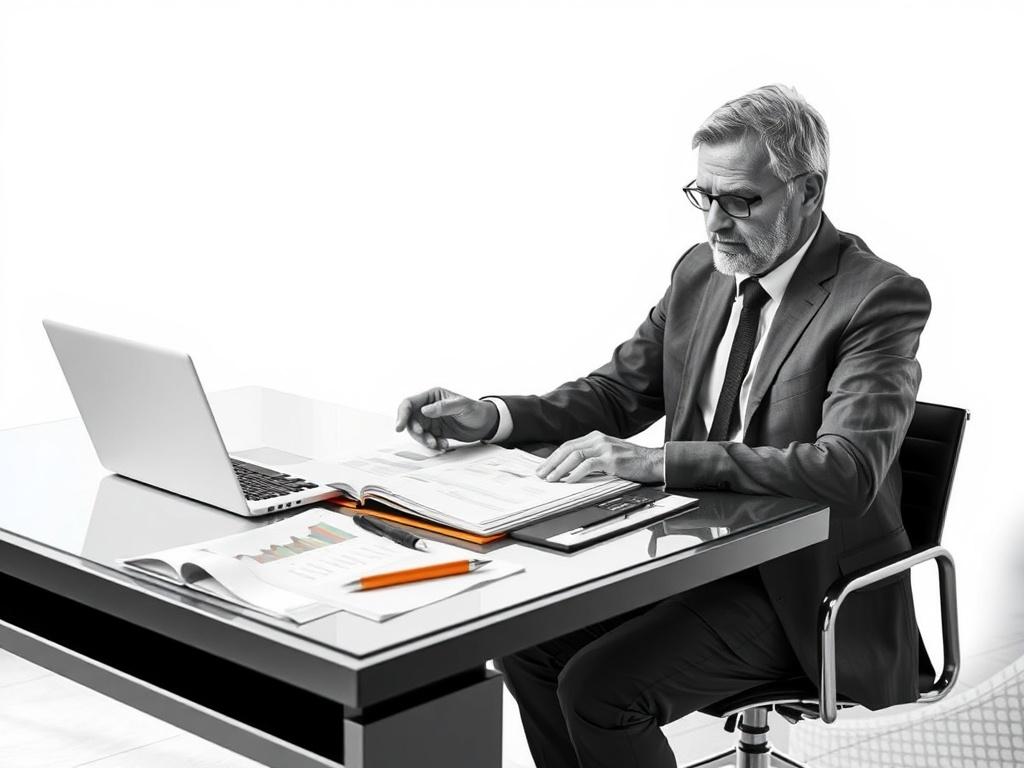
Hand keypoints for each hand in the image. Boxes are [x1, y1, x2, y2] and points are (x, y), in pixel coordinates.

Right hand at [394, 387, 498, 450]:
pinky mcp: (436, 432)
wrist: (486, 424)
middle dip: (417, 432)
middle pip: (411, 421)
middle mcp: (428, 408)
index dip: (401, 415)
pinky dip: (433, 445)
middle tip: (428, 439)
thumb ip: (444, 407)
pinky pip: (427, 440)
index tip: (399, 427)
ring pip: (418, 433)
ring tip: (438, 444)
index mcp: (432, 396)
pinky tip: (444, 445)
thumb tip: (425, 410)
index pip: (409, 404)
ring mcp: (431, 421)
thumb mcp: (462, 405)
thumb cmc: (476, 410)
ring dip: (425, 441)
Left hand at [536, 431, 664, 482]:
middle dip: (551, 462)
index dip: (554, 457)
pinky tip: (568, 480)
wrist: (654, 461)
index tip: (544, 467)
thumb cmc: (633, 461)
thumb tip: (571, 470)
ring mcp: (605, 448)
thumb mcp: (609, 454)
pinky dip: (576, 473)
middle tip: (541, 474)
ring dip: (559, 468)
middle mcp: (598, 440)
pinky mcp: (611, 459)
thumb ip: (592, 457)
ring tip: (551, 479)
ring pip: (574, 456)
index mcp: (596, 437)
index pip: (568, 446)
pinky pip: (588, 465)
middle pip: (567, 449)